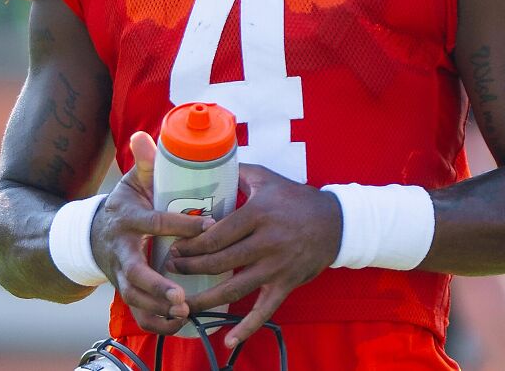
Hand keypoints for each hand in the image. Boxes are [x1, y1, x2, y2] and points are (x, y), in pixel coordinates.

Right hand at [90, 131, 213, 333]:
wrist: (97, 234)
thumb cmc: (128, 203)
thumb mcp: (134, 180)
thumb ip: (146, 161)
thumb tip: (145, 135)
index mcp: (129, 218)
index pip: (155, 222)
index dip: (182, 226)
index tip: (209, 226)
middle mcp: (122, 250)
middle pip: (135, 272)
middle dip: (158, 286)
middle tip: (182, 295)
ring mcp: (121, 274)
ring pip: (135, 297)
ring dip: (158, 308)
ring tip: (184, 312)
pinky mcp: (126, 291)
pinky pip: (138, 312)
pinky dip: (156, 322)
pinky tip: (179, 323)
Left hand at [166, 163, 341, 348]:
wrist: (334, 221)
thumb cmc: (295, 198)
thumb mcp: (266, 179)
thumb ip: (237, 172)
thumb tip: (207, 163)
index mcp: (258, 214)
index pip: (216, 234)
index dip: (191, 244)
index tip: (174, 245)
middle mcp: (266, 242)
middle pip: (220, 261)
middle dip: (190, 267)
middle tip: (170, 268)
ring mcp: (277, 267)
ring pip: (234, 288)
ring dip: (205, 298)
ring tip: (182, 301)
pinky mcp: (286, 285)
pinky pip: (265, 311)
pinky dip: (247, 328)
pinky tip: (228, 340)